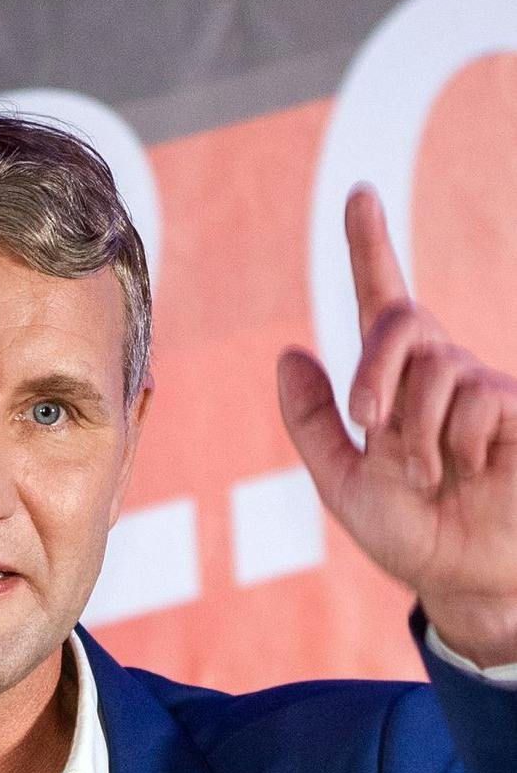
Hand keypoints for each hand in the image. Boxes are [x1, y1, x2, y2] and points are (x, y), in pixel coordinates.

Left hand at [277, 186, 516, 666]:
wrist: (462, 577)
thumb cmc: (407, 533)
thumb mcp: (342, 482)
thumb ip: (312, 422)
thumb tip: (288, 353)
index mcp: (393, 386)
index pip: (383, 303)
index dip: (370, 248)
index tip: (359, 195)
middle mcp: (440, 374)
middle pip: (400, 327)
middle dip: (375, 373)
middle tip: (371, 425)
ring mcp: (483, 388)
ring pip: (436, 373)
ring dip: (420, 436)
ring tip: (432, 478)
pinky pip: (478, 402)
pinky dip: (460, 445)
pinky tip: (473, 471)